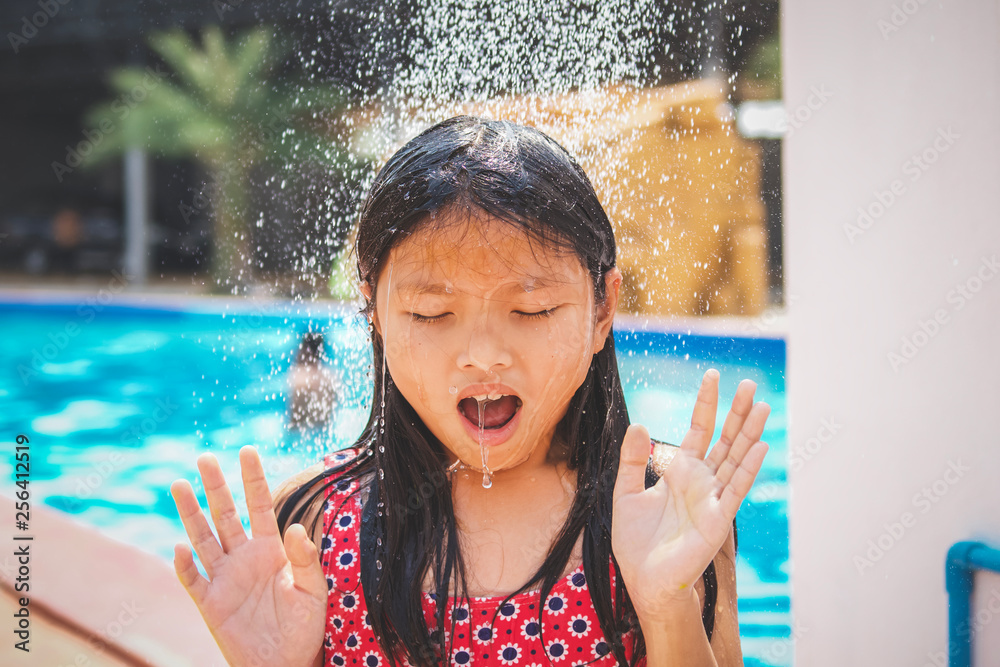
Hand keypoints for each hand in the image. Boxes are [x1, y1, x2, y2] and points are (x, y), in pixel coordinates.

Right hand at [170, 446, 326, 666]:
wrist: (285, 664)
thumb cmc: (303, 627)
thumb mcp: (314, 591)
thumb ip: (306, 559)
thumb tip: (297, 526)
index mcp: (271, 549)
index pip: (259, 506)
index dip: (253, 479)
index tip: (247, 450)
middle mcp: (243, 557)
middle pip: (225, 514)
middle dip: (214, 486)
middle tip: (203, 457)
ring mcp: (224, 578)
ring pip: (202, 538)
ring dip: (190, 513)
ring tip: (178, 484)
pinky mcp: (210, 603)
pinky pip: (192, 580)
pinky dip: (184, 566)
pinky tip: (179, 548)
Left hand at [612, 369, 769, 622]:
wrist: (644, 580)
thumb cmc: (636, 542)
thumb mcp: (625, 492)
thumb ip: (632, 459)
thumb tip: (639, 425)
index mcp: (680, 472)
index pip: (698, 430)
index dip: (705, 404)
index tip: (712, 375)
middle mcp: (701, 481)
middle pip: (724, 439)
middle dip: (735, 412)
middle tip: (748, 383)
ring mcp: (713, 499)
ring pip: (735, 459)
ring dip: (749, 434)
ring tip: (761, 406)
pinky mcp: (718, 520)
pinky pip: (735, 490)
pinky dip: (748, 469)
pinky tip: (760, 447)